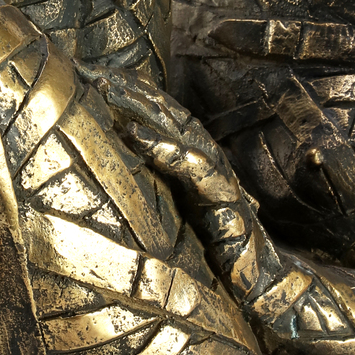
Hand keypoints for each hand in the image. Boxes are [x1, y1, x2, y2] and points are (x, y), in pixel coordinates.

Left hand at [84, 66, 269, 284]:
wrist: (260, 282)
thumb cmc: (218, 252)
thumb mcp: (177, 216)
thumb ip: (156, 191)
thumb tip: (115, 176)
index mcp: (193, 163)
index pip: (161, 118)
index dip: (132, 95)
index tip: (94, 76)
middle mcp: (207, 162)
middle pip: (168, 114)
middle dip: (131, 90)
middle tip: (93, 71)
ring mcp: (218, 176)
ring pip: (181, 130)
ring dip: (144, 108)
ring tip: (111, 91)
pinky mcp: (226, 198)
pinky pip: (196, 167)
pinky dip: (168, 150)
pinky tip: (138, 138)